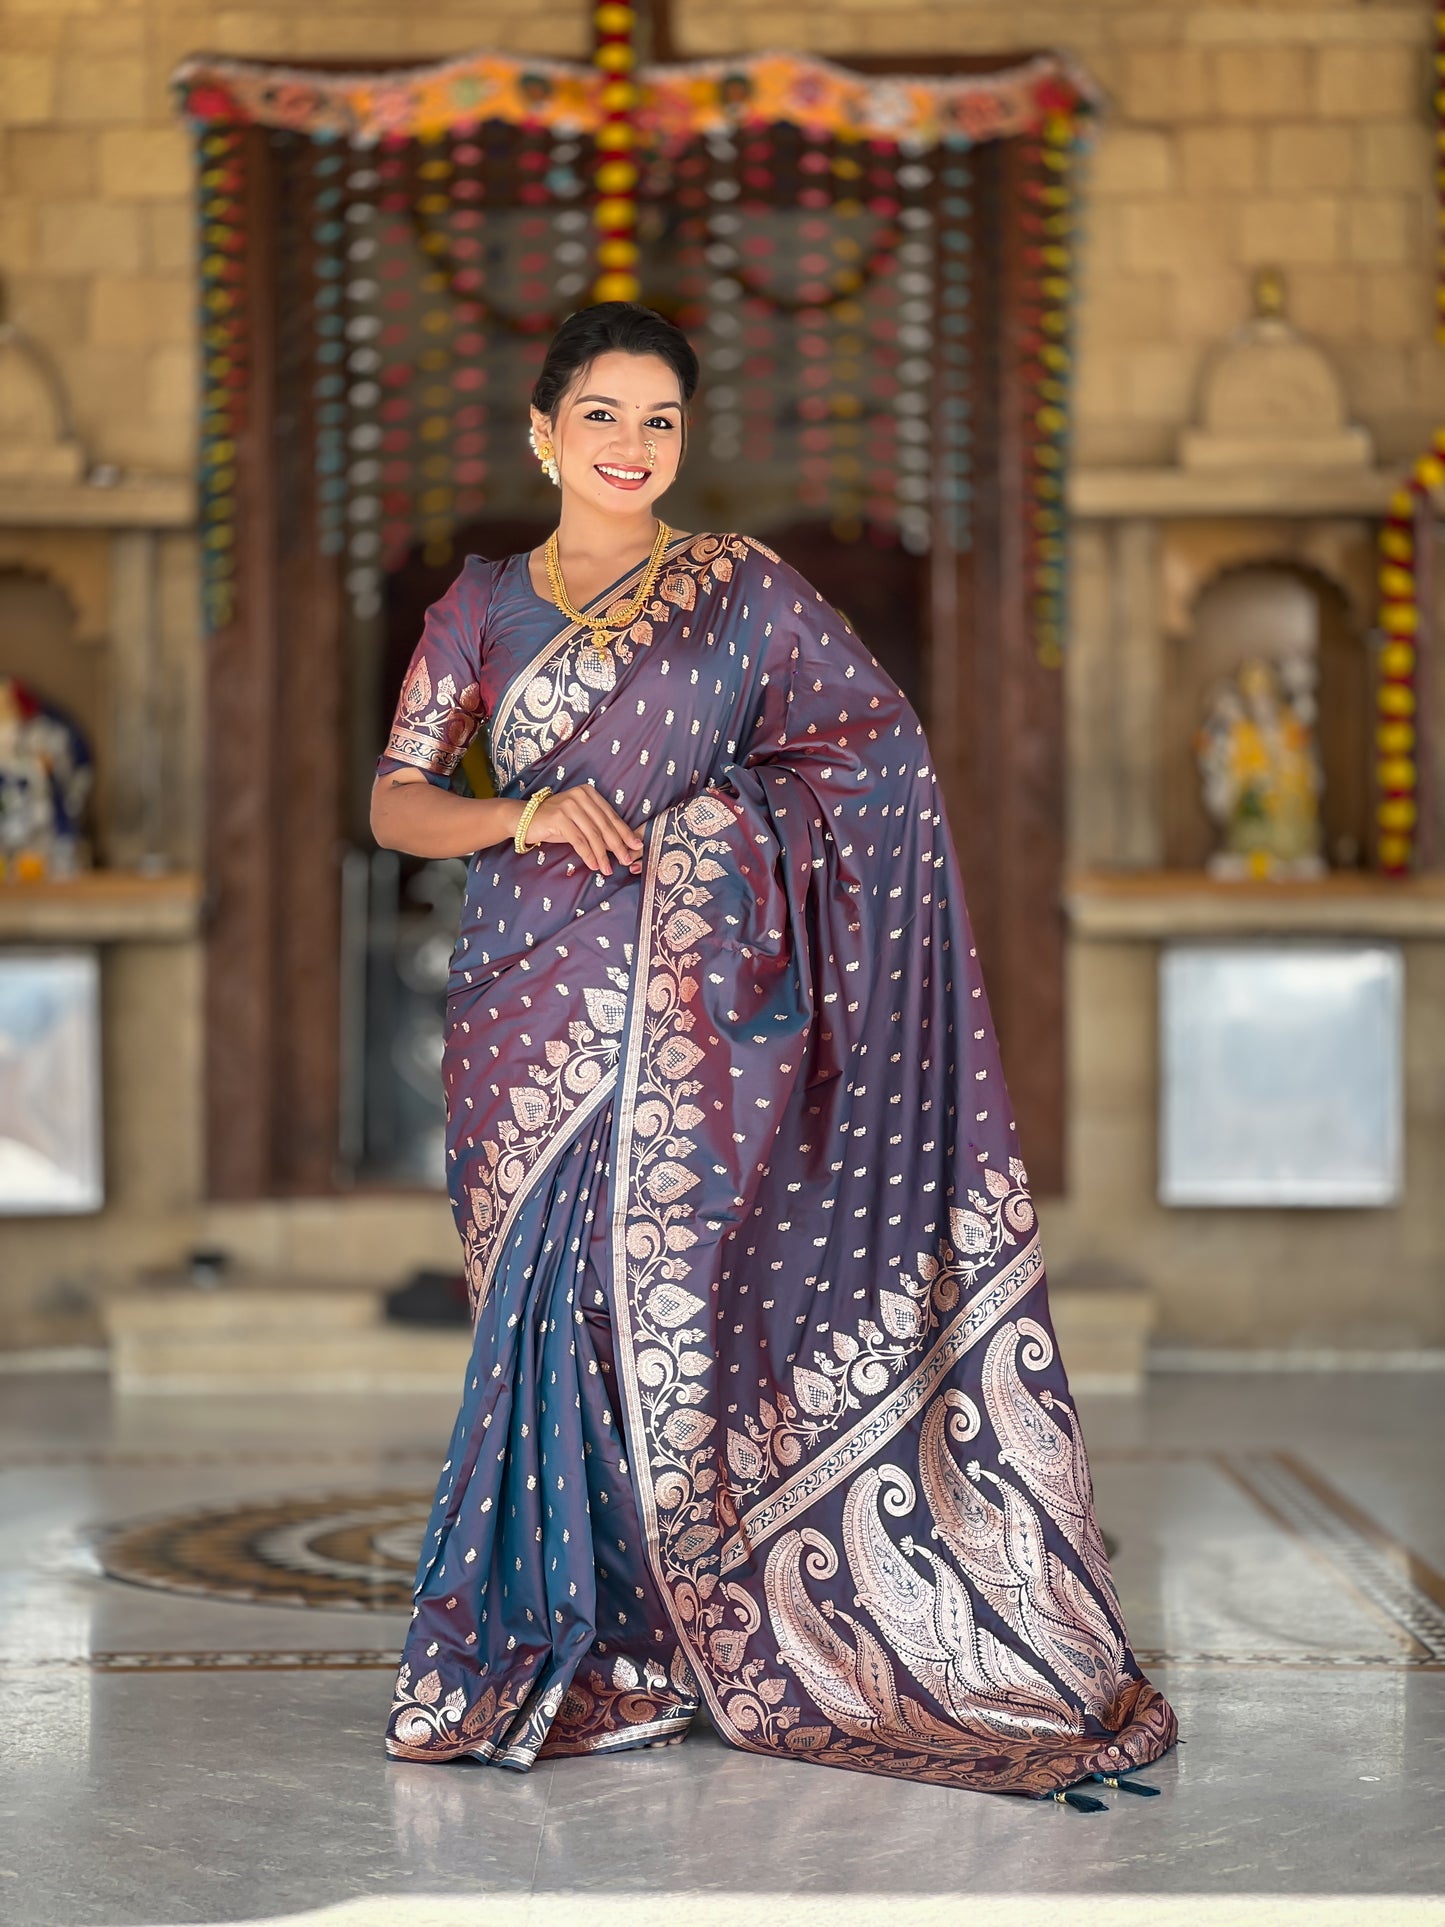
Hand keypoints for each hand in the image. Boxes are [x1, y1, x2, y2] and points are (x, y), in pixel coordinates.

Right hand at [524, 784, 644, 877]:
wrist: (524, 818)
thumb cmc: (555, 822)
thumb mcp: (580, 823)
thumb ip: (598, 829)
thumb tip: (622, 846)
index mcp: (589, 793)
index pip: (612, 816)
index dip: (625, 833)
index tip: (637, 847)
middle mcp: (581, 796)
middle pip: (605, 825)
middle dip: (618, 846)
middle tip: (626, 861)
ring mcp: (570, 805)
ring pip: (593, 835)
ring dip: (603, 855)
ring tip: (608, 869)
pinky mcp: (559, 817)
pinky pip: (579, 840)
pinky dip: (588, 855)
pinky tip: (594, 865)